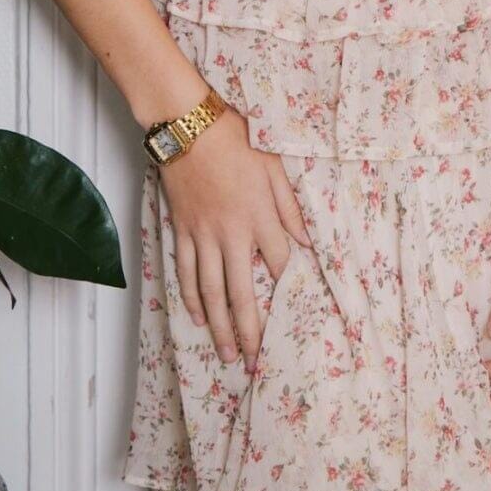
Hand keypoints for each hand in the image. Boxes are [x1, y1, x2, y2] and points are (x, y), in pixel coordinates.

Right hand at [155, 104, 312, 373]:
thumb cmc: (236, 140)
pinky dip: (190, 297)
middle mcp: (231, 234)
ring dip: (219, 326)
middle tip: (256, 363)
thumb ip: (290, 206)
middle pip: (242, 294)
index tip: (298, 315)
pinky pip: (186, 272)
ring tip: (228, 353)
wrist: (189, 127)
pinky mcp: (182, 231)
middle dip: (250, 331)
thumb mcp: (274, 166)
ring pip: (210, 292)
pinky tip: (197, 317)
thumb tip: (308, 241)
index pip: (279, 264)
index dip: (289, 291)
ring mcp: (203, 236)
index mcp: (259, 217)